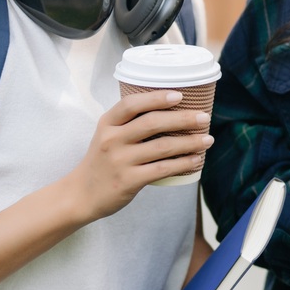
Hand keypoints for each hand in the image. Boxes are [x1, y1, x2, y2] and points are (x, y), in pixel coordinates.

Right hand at [63, 90, 212, 223]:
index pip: (132, 103)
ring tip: (208, 140)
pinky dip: (183, 164)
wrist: (81, 195)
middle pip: (152, 123)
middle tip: (204, 118)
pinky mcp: (128, 181)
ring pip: (162, 147)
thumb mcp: (107, 136)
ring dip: (190, 143)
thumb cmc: (103, 161)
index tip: (180, 95)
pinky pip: (162, 169)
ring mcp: (119, 161)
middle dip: (183, 119)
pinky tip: (197, 160)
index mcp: (107, 124)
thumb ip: (130, 123)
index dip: (157, 98)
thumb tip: (172, 110)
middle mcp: (112, 140)